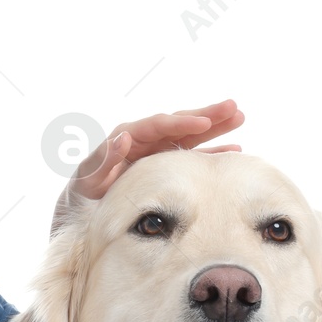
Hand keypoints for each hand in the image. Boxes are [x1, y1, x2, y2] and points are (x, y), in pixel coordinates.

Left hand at [52, 99, 244, 235]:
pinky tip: (234, 149)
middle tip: (233, 107)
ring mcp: (157, 152)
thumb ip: (104, 159)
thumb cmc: (82, 196)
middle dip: (205, 115)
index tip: (204, 123)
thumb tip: (123, 136)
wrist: (82, 214)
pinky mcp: (165, 166)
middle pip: (178, 123)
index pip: (157, 125)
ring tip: (239, 117)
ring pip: (189, 136)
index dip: (181, 123)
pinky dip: (211, 153)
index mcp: (126, 139)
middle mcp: (144, 141)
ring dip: (215, 127)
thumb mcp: (87, 179)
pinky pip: (192, 156)